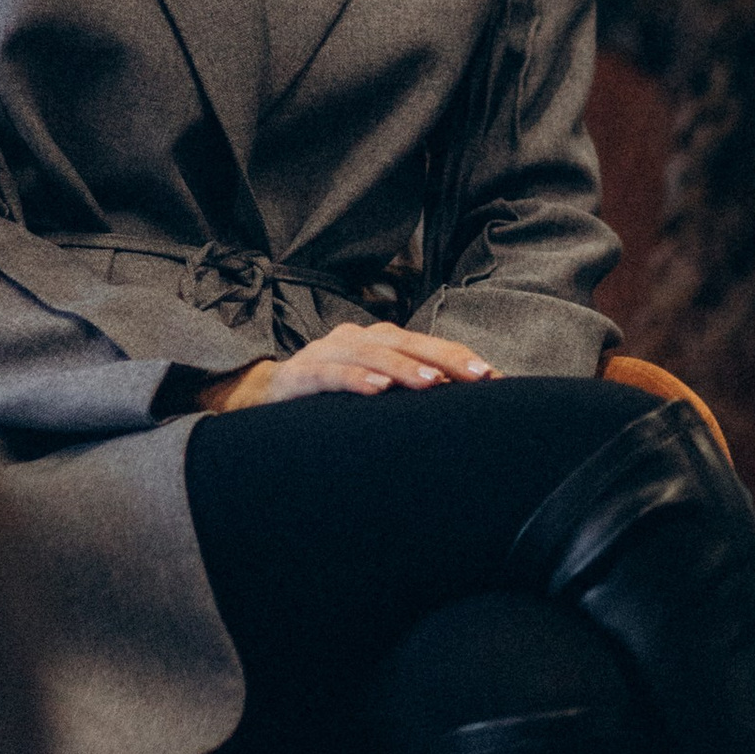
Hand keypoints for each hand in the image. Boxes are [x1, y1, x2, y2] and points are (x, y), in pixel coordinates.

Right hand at [201, 326, 500, 409]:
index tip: (497, 379)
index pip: (426, 345)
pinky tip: (378, 391)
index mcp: (376, 341)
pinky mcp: (298, 377)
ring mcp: (324, 353)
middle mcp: (353, 339)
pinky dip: (355, 380)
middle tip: (480, 377)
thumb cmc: (326, 399)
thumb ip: (408, 394)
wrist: (256, 400)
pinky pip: (329, 375)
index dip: (461, 357)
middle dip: (445, 358)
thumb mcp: (371, 392)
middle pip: (405, 342)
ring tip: (434, 383)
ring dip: (404, 368)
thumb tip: (463, 414)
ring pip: (370, 354)